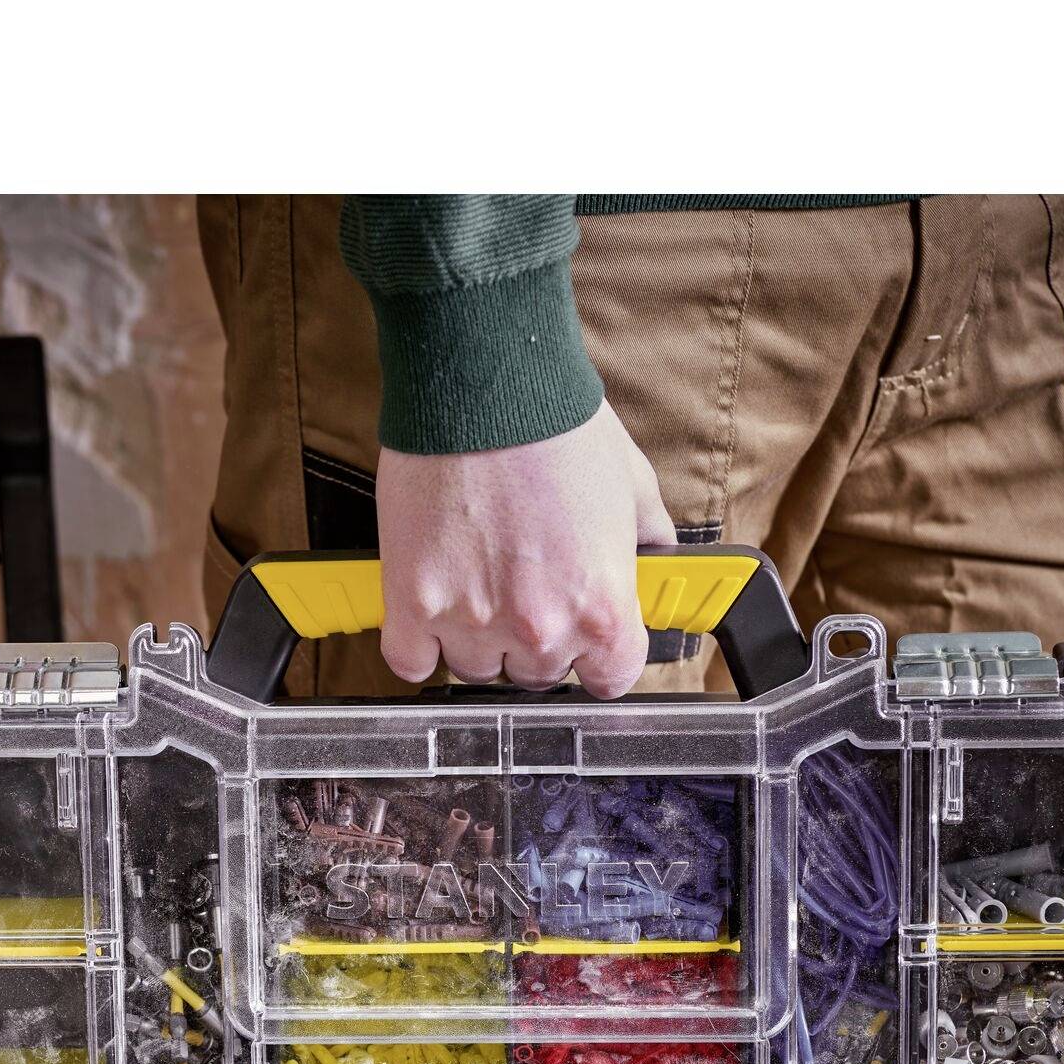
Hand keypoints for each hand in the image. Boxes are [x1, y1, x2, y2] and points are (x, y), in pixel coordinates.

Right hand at [376, 400, 675, 696]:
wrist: (486, 383)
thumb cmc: (557, 425)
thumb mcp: (634, 487)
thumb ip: (648, 545)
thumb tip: (652, 569)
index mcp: (602, 606)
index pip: (610, 679)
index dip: (600, 658)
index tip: (588, 643)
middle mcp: (539, 626)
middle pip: (538, 675)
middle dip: (536, 640)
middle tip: (526, 590)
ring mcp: (470, 620)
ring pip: (475, 669)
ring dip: (478, 639)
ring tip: (477, 584)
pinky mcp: (411, 604)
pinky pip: (412, 662)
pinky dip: (420, 644)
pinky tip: (431, 610)